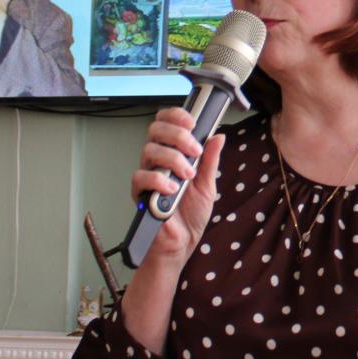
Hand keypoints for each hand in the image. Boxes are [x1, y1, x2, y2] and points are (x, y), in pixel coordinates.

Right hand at [128, 109, 224, 268]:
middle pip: (155, 130)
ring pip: (149, 150)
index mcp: (173, 153)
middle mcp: (158, 161)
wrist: (183, 242)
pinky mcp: (140, 192)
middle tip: (194, 150)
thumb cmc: (191, 214)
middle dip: (177, 135)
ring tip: (188, 174)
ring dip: (173, 159)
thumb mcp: (208, 184)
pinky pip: (141, 177)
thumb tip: (218, 136)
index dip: (175, 116)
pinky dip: (158, 180)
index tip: (191, 122)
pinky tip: (172, 188)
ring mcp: (148, 175)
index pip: (166, 123)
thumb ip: (210, 160)